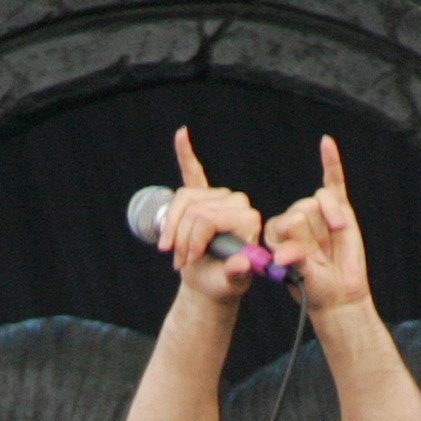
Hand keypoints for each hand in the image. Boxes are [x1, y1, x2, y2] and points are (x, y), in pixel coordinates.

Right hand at [161, 128, 264, 304]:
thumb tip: (242, 264)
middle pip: (194, 210)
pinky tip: (181, 135)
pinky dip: (186, 154)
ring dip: (172, 227)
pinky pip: (193, 172)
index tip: (186, 260)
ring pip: (183, 201)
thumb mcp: (229, 284)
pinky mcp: (204, 198)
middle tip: (179, 260)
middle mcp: (237, 203)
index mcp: (248, 220)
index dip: (192, 240)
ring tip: (172, 250)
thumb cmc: (222, 285)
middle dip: (181, 237)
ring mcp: (220, 199)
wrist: (212, 283)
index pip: (209, 218)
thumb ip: (236, 274)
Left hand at [263, 136, 370, 317]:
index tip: (300, 264)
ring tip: (335, 241)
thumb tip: (285, 254)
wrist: (340, 295)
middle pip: (301, 210)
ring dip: (330, 221)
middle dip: (314, 235)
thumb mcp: (302, 278)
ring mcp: (316, 211)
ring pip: (319, 201)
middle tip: (322, 257)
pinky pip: (333, 180)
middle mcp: (294, 218)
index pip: (282, 223)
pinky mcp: (338, 208)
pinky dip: (332, 162)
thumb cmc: (315, 289)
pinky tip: (327, 143)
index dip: (295, 244)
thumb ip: (294, 261)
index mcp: (276, 232)